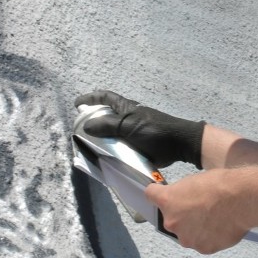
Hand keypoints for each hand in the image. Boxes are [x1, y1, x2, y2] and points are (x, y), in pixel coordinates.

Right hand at [74, 90, 205, 168]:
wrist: (179, 144)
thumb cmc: (155, 131)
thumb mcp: (128, 126)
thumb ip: (108, 125)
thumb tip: (86, 126)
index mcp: (126, 108)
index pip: (105, 98)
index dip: (91, 98)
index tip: (77, 104)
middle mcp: (128, 118)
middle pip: (106, 116)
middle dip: (93, 121)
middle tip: (80, 132)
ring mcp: (133, 131)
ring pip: (112, 133)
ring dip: (101, 139)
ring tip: (89, 148)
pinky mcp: (139, 145)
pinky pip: (121, 146)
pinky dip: (112, 151)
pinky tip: (105, 159)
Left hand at [145, 170, 248, 253]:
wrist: (241, 200)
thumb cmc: (220, 185)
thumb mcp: (194, 180)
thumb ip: (182, 193)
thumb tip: (184, 200)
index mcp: (168, 200)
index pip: (150, 194)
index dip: (158, 192)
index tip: (162, 193)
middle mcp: (172, 222)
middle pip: (171, 218)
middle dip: (182, 214)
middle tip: (200, 207)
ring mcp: (187, 238)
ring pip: (187, 233)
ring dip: (196, 228)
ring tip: (215, 218)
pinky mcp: (203, 248)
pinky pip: (202, 242)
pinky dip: (210, 237)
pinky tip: (221, 227)